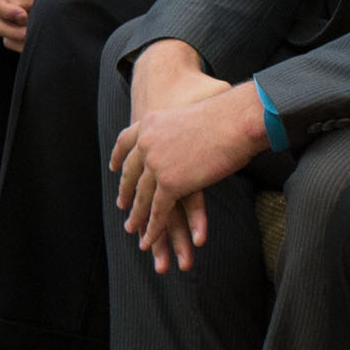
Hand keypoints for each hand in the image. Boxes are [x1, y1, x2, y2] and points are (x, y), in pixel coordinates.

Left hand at [107, 46, 265, 271]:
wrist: (236, 118)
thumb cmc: (228, 111)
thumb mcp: (192, 108)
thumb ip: (181, 122)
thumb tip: (190, 125)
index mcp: (150, 122)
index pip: (125, 141)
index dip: (118, 156)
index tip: (113, 167)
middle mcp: (147, 143)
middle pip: (131, 173)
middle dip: (126, 192)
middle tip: (121, 206)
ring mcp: (156, 164)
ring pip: (142, 197)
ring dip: (137, 217)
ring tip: (132, 230)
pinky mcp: (171, 184)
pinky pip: (158, 211)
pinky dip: (153, 229)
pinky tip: (149, 240)